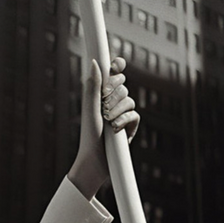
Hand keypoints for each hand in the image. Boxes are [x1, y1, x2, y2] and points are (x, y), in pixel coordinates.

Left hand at [68, 57, 139, 200]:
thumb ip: (94, 86)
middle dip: (114, 91)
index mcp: (100, 94)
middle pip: (122, 84)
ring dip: (117, 109)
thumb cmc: (88, 135)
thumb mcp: (90, 109)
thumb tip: (94, 62)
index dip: (116, 67)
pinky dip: (125, 120)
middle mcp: (112, 101)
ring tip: (107, 120)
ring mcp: (123, 113)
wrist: (95, 160)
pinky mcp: (131, 126)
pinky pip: (135, 115)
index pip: (112, 74)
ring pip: (129, 99)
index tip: (117, 65)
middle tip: (104, 101)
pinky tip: (116, 128)